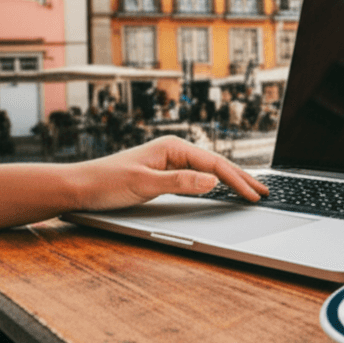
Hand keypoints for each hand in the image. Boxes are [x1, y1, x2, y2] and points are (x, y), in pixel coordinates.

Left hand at [75, 136, 268, 210]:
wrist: (78, 186)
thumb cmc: (106, 182)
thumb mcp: (144, 184)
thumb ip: (180, 182)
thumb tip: (213, 181)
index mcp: (173, 147)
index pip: (215, 164)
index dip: (237, 181)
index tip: (254, 196)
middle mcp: (174, 150)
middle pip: (217, 164)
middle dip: (242, 179)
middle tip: (264, 193)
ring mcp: (170, 160)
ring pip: (210, 170)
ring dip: (232, 180)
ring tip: (252, 190)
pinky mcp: (165, 172)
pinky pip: (199, 176)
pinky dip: (216, 183)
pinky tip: (223, 188)